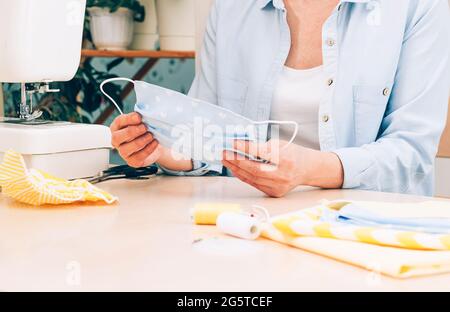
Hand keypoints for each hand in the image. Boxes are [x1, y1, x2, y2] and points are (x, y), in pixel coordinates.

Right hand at [110, 112, 161, 167]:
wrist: (154, 143)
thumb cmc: (145, 131)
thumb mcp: (142, 122)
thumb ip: (140, 119)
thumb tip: (143, 116)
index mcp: (117, 127)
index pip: (119, 122)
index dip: (129, 119)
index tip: (139, 117)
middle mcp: (116, 140)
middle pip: (117, 137)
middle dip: (133, 131)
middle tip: (145, 127)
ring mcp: (123, 152)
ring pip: (127, 148)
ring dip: (141, 140)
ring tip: (151, 135)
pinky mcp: (132, 161)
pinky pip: (138, 156)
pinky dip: (148, 149)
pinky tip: (154, 142)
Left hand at [222, 140, 343, 197]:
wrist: (307, 168)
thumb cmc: (292, 153)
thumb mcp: (280, 144)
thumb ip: (262, 147)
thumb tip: (241, 147)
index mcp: (285, 159)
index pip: (261, 153)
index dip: (245, 148)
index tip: (233, 143)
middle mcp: (282, 175)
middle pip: (254, 169)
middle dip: (236, 160)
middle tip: (224, 153)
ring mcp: (278, 186)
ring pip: (252, 178)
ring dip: (236, 169)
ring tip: (226, 160)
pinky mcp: (274, 192)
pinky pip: (254, 184)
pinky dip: (243, 176)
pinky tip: (235, 169)